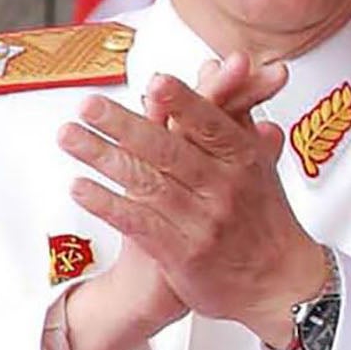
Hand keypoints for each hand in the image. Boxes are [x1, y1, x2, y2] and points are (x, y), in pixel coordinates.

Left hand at [60, 53, 326, 349]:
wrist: (281, 284)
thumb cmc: (265, 219)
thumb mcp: (258, 161)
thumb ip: (231, 112)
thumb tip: (213, 65)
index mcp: (243, 160)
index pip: (211, 125)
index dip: (184, 104)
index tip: (156, 83)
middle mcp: (224, 189)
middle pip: (169, 151)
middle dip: (125, 126)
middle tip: (88, 105)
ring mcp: (203, 222)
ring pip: (147, 183)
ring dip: (103, 158)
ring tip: (69, 137)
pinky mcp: (183, 254)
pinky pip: (139, 224)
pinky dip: (108, 204)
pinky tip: (80, 188)